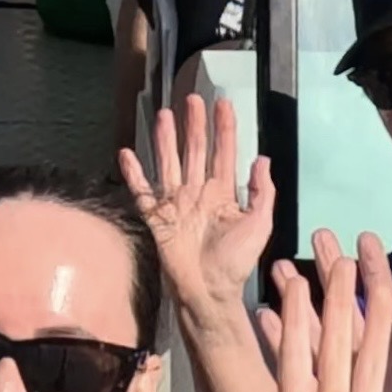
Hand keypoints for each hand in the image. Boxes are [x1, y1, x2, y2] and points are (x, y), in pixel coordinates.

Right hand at [120, 91, 274, 312]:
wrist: (209, 292)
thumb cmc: (236, 263)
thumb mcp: (259, 225)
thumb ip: (263, 192)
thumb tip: (263, 159)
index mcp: (223, 195)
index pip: (224, 153)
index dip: (224, 129)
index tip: (223, 105)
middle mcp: (198, 194)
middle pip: (194, 151)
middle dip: (194, 125)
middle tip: (193, 99)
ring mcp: (175, 205)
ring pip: (169, 163)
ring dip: (166, 139)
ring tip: (165, 115)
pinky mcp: (157, 219)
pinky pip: (142, 191)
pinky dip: (134, 174)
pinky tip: (127, 154)